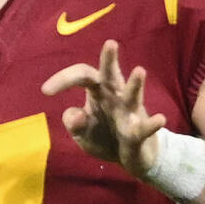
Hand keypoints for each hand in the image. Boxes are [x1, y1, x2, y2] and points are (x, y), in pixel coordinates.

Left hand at [41, 39, 166, 175]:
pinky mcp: (140, 133)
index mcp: (98, 92)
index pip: (81, 76)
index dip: (63, 79)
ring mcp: (130, 113)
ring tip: (139, 71)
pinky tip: (159, 119)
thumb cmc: (104, 137)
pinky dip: (152, 124)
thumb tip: (74, 115)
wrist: (130, 160)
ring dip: (136, 84)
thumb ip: (74, 124)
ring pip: (132, 95)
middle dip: (110, 59)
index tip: (45, 91)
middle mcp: (115, 97)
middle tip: (110, 43)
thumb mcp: (82, 134)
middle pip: (111, 74)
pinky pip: (146, 128)